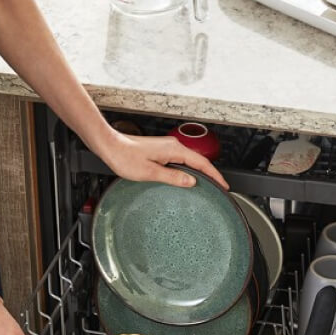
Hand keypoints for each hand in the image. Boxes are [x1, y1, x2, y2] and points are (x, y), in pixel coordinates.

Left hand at [93, 132, 228, 189]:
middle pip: (199, 161)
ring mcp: (167, 148)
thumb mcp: (150, 172)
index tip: (224, 185)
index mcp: (174, 150)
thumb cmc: (125, 157)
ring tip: (207, 185)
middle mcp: (173, 146)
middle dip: (211, 174)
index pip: (202, 163)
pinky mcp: (161, 151)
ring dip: (200, 172)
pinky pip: (181, 160)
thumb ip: (172, 177)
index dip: (215, 175)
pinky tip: (187, 178)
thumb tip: (191, 182)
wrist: (110, 146)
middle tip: (219, 188)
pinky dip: (189, 170)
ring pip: (190, 161)